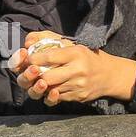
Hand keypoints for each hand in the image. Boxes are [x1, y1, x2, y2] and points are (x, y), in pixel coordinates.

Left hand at [11, 32, 135, 104]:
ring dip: (39, 86)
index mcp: (75, 53)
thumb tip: (26, 42)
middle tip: (30, 72)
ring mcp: (79, 86)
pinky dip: (49, 94)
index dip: (33, 59)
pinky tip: (48, 88)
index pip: (49, 57)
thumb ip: (45, 38)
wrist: (109, 74)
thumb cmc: (85, 56)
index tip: (26, 58)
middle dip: (34, 76)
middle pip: (47, 78)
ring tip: (37, 80)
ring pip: (50, 90)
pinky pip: (58, 98)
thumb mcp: (69, 42)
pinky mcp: (79, 97)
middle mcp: (78, 70)